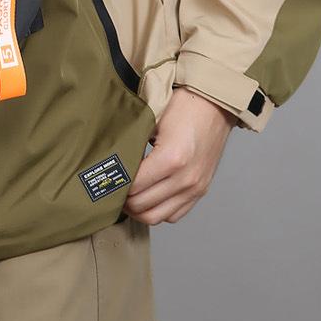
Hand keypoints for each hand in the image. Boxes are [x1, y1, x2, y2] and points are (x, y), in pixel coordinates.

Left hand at [124, 87, 234, 225]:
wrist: (215, 104)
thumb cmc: (185, 106)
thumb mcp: (152, 120)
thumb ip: (133, 145)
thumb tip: (112, 163)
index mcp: (172, 159)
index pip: (133, 187)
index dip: (115, 185)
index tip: (105, 178)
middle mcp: (186, 178)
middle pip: (142, 207)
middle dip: (123, 200)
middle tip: (112, 188)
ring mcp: (195, 187)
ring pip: (157, 217)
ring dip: (138, 210)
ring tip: (126, 196)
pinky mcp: (201, 190)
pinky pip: (174, 214)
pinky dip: (158, 210)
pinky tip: (147, 197)